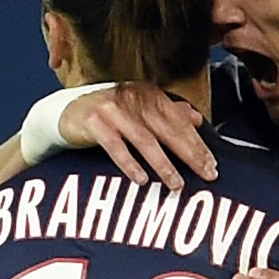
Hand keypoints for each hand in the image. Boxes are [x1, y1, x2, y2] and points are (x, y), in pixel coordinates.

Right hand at [57, 82, 216, 189]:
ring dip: (163, 164)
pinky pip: (115, 146)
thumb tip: (197, 119)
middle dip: (189, 154)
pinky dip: (129, 164)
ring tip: (177, 184)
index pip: (180, 121)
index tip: (212, 164)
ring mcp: (112, 109)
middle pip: (168, 130)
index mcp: (148, 94)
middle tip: (206, 174)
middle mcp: (133, 97)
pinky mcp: (93, 122)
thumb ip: (169, 113)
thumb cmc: (110, 115)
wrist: (66, 112)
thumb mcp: (140, 110)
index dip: (197, 143)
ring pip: (144, 140)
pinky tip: (141, 180)